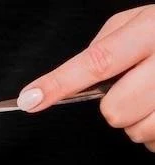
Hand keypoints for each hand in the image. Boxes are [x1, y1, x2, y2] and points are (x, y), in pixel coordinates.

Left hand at [17, 6, 154, 151]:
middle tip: (137, 88)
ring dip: (141, 121)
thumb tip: (75, 78)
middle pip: (115, 111)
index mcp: (153, 31)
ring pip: (138, 132)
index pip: (97, 61)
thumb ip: (107, 46)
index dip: (59, 84)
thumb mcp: (142, 22)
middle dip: (117, 105)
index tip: (31, 99)